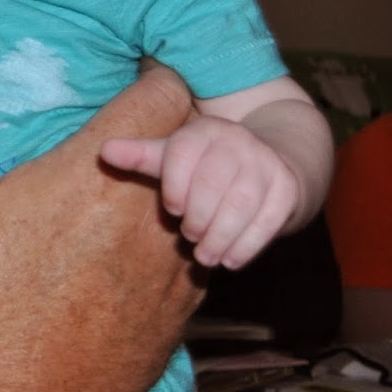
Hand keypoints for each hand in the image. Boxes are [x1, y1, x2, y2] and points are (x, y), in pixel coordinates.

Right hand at [0, 54, 202, 391]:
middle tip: (127, 126)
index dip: (152, 76)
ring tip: (135, 182)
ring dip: (181, 177)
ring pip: (207, 189)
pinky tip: (135, 239)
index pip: (168, 91)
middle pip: (195, 137)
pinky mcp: (190, 298)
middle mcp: (156, 209)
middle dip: (166, 124)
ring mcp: (180, 256)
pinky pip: (202, 240)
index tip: (125, 79)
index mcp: (101, 174)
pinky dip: (180, 227)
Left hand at [100, 114, 301, 268]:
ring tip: (204, 256)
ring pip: (241, 205)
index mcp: (202, 130)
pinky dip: (247, 245)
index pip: (183, 154)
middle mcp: (236, 139)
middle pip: (212, 184)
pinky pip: (269, 220)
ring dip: (220, 236)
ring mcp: (266, 162)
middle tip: (188, 237)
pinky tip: (231, 261)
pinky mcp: (288, 187)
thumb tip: (103, 151)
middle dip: (198, 217)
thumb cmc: (205, 164)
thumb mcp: (171, 156)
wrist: (270, 161)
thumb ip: (138, 156)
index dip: (175, 187)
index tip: (171, 209)